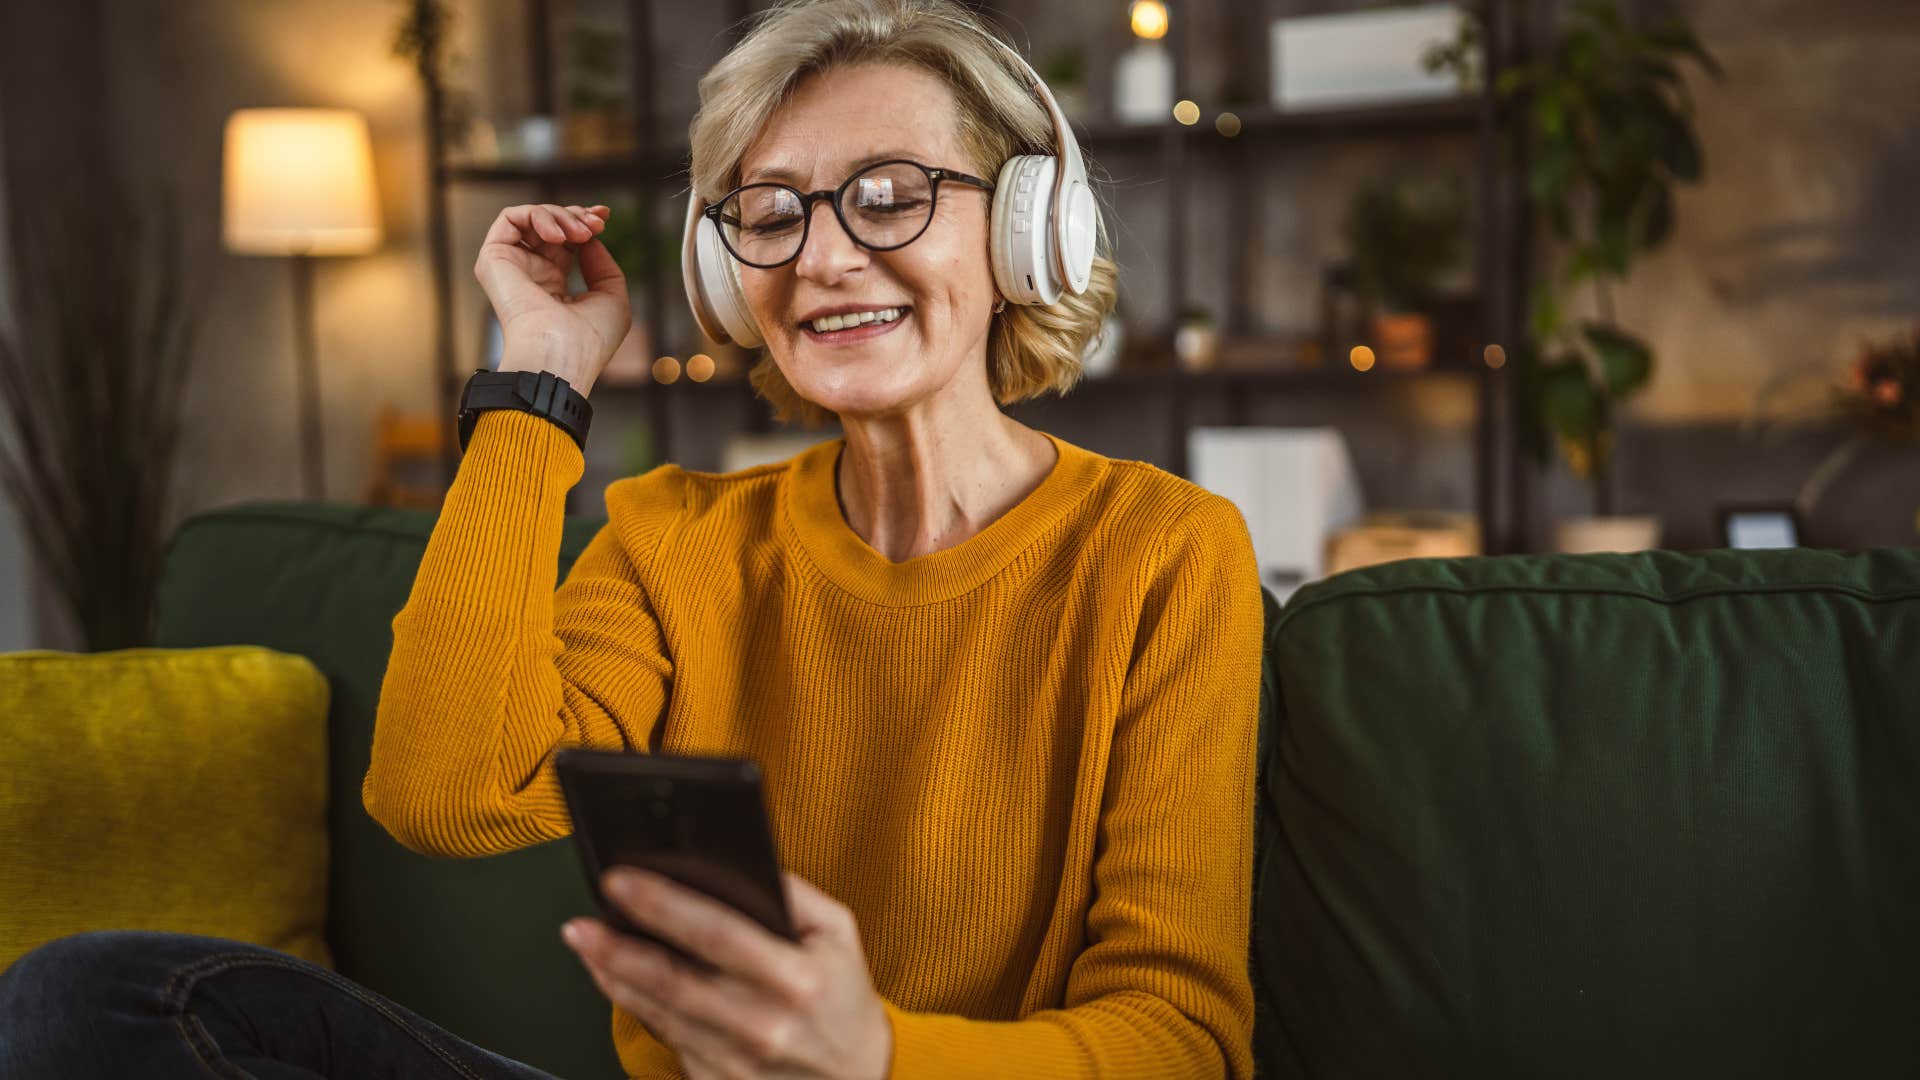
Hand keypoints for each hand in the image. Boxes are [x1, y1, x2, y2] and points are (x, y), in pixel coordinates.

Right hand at [472, 203, 628, 395]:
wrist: (559, 356)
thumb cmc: (589, 340)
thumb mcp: (612, 297)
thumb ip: (603, 265)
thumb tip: (587, 239)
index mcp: (555, 286)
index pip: (565, 241)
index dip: (583, 220)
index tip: (603, 215)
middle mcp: (530, 274)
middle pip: (549, 225)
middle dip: (575, 215)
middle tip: (595, 224)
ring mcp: (511, 267)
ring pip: (530, 218)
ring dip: (560, 216)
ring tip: (579, 233)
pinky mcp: (493, 260)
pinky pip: (510, 218)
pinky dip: (537, 215)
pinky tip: (557, 236)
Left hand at [562, 868, 891, 1079]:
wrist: (858, 1079)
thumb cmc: (843, 998)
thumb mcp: (839, 933)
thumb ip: (795, 893)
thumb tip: (742, 862)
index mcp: (796, 977)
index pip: (715, 932)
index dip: (661, 905)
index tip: (621, 881)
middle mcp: (763, 1024)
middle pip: (670, 981)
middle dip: (615, 948)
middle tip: (579, 924)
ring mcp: (737, 1063)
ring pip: (658, 1013)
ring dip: (614, 976)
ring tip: (587, 945)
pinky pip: (667, 1040)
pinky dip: (637, 1008)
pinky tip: (619, 982)